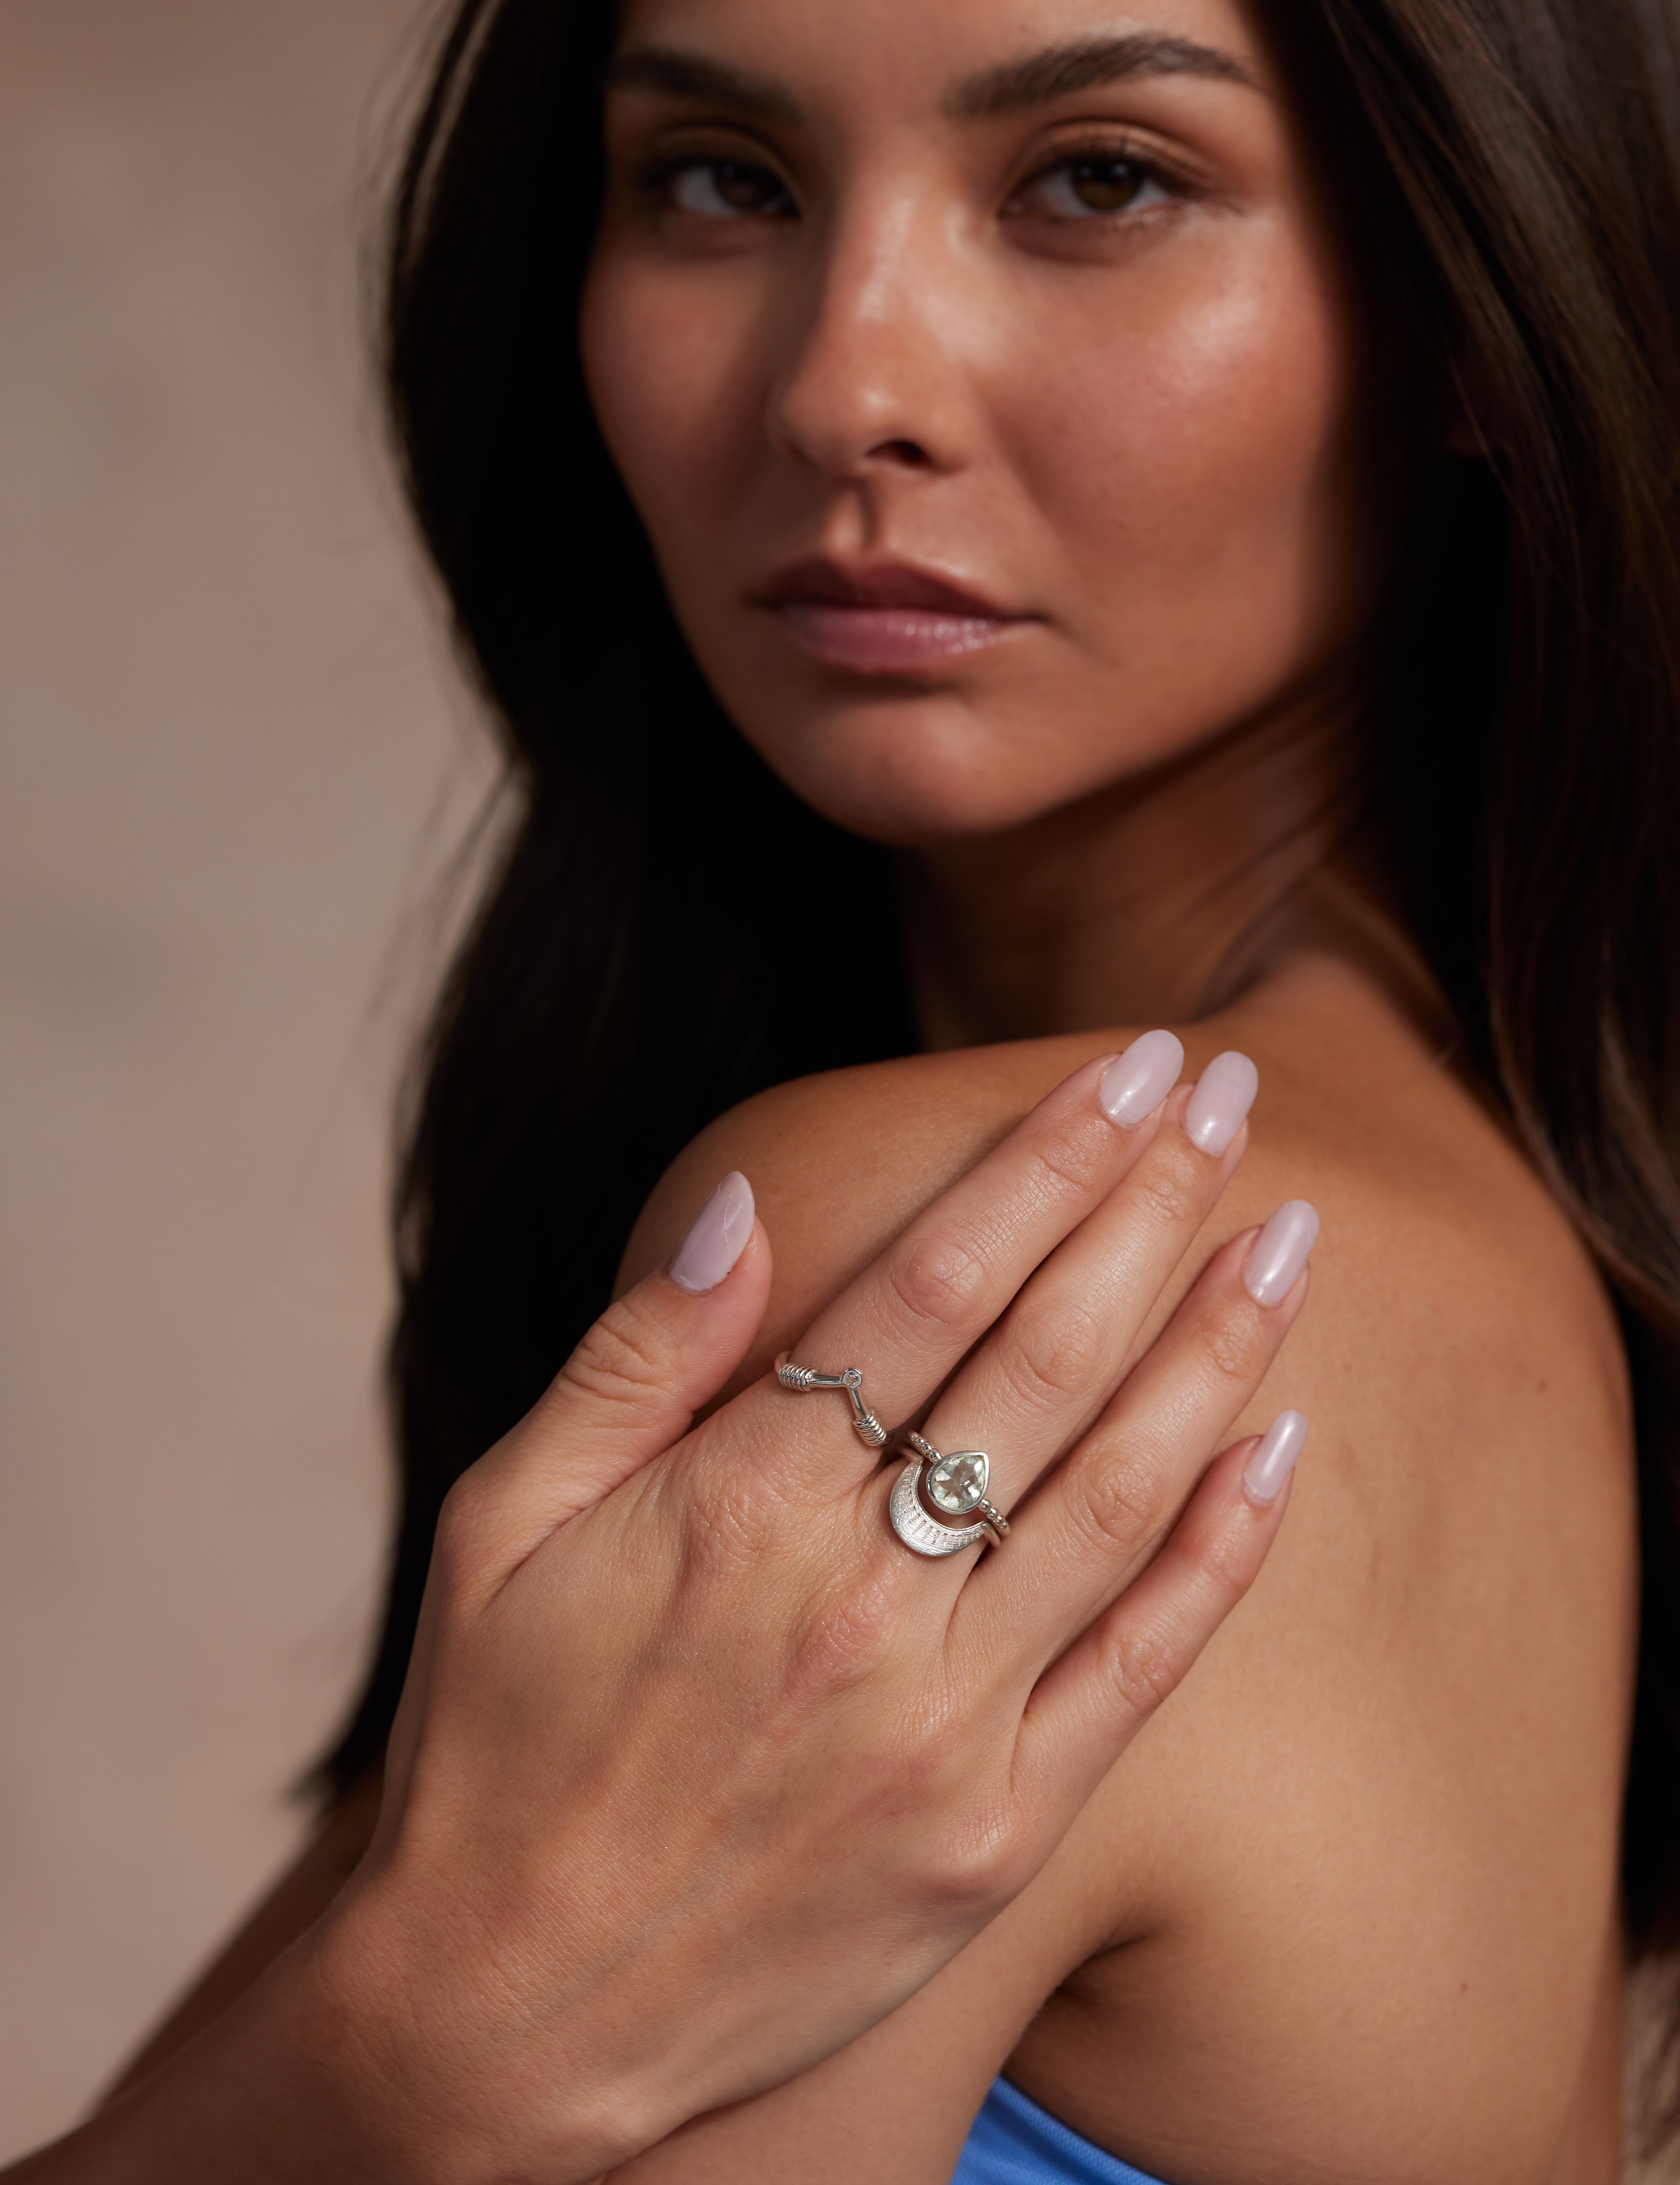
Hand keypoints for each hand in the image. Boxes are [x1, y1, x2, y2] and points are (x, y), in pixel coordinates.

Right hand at [39, 1038, 1310, 2184]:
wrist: (510, 2012)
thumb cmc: (495, 1743)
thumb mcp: (502, 1520)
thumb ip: (634, 1358)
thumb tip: (742, 1202)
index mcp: (739, 1506)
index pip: (932, 1284)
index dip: (1043, 1162)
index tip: (1127, 1069)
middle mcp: (859, 1600)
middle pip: (1046, 1357)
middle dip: (1149, 1204)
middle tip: (1226, 1089)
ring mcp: (943, 1722)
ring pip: (1120, 1491)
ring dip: (1218, 1346)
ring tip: (1289, 1231)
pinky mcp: (995, 1829)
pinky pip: (1141, 1666)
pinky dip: (1221, 1551)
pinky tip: (1280, 1445)